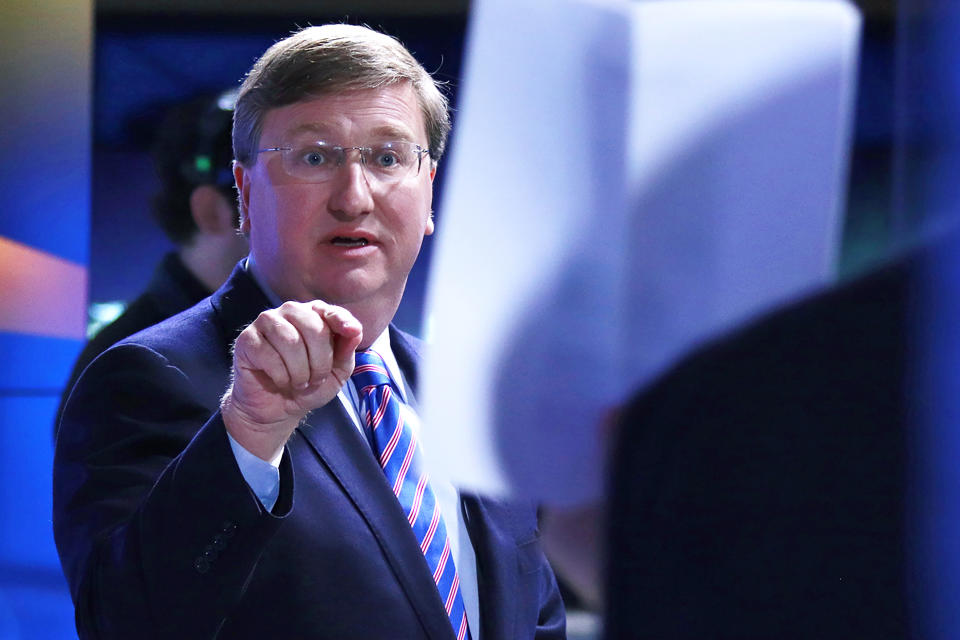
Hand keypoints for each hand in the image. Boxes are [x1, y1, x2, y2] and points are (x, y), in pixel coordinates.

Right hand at [221, 300, 362, 460]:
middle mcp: (290, 312)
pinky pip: (268, 354)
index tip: (352, 332)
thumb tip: (355, 331)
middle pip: (313, 326)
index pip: (330, 311)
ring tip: (299, 382)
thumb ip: (346, 351)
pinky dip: (280, 375)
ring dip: (300, 370)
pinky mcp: (247, 339)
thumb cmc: (309, 386)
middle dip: (320, 360)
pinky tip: (280, 381)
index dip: (342, 321)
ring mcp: (266, 323)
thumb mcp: (336, 373)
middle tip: (316, 379)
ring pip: (290, 340)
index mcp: (314, 315)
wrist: (278, 409)